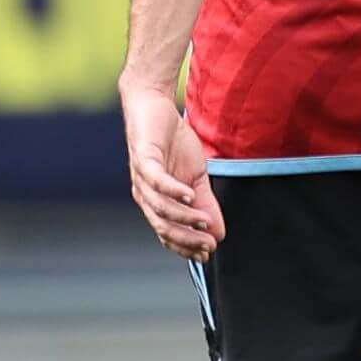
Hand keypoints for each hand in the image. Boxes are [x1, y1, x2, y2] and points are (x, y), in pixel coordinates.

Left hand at [120, 72, 224, 258]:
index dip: (186, 246)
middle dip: (187, 239)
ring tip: (205, 221)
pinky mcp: (143, 159)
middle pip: (162, 227)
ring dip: (184, 218)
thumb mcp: (197, 178)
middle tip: (208, 244)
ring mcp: (142, 178)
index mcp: (156, 203)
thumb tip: (219, 233)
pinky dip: (173, 191)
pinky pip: (157, 181)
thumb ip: (206, 205)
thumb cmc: (174, 144)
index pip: (167, 234)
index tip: (208, 253)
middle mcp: (145, 195)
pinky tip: (190, 195)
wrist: (155, 107)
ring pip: (160, 208)